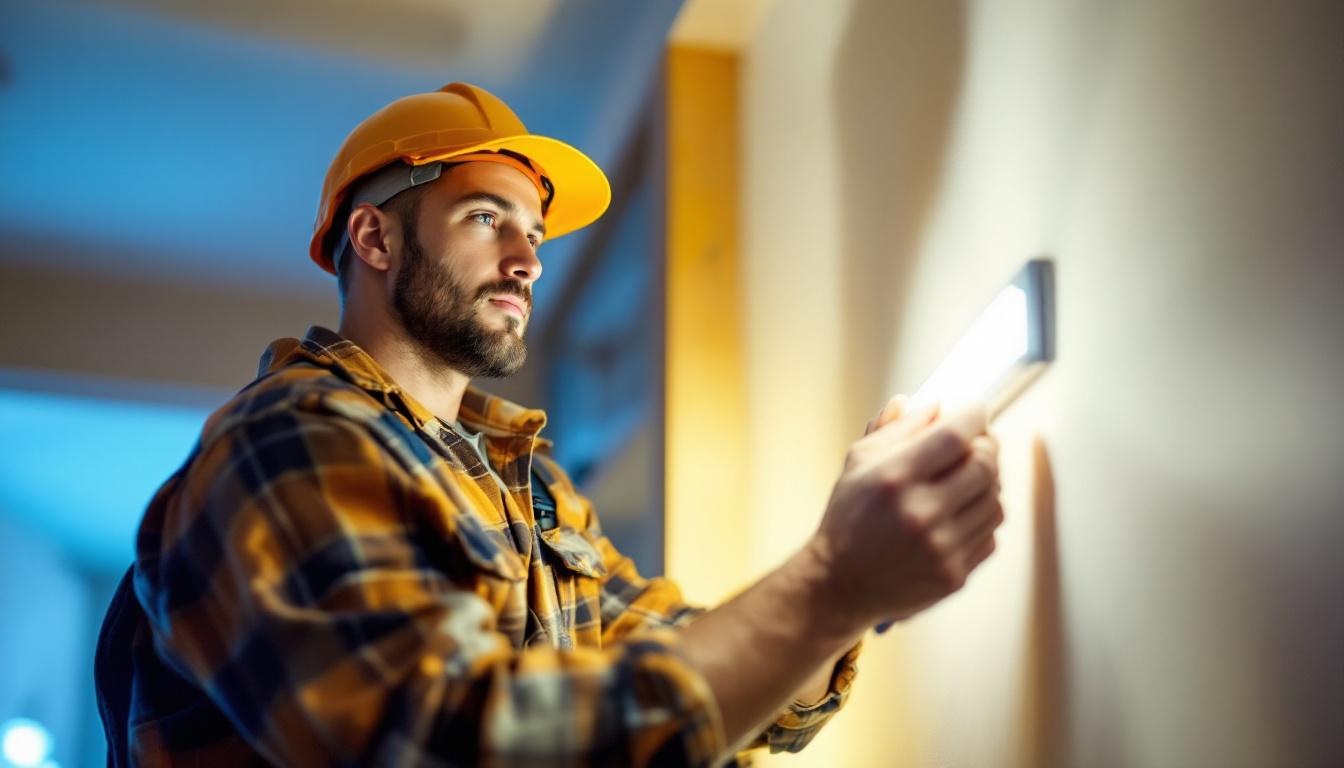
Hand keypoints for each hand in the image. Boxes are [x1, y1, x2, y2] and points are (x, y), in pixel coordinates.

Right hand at [809, 396, 1002, 632]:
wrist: (841, 583)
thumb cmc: (849, 518)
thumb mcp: (858, 463)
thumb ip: (896, 428)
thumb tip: (934, 405)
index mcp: (895, 478)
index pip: (954, 435)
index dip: (974, 416)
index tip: (977, 410)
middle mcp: (921, 513)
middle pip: (985, 465)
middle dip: (986, 446)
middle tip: (976, 443)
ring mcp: (942, 548)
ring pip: (995, 500)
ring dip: (986, 483)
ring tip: (965, 480)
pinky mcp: (954, 575)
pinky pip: (991, 533)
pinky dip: (982, 517)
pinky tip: (960, 513)